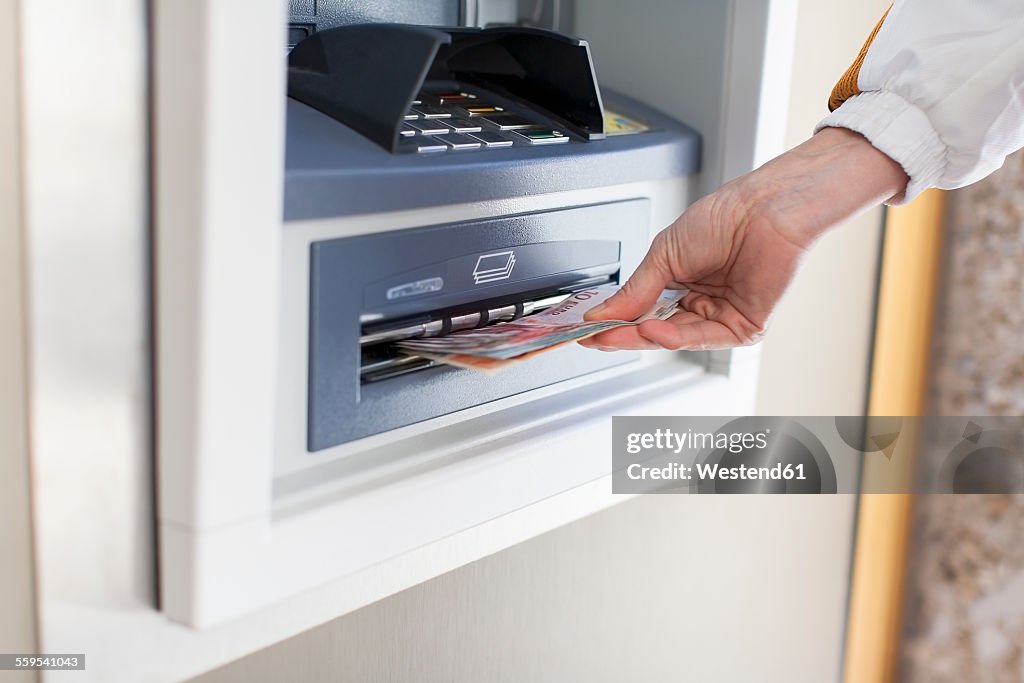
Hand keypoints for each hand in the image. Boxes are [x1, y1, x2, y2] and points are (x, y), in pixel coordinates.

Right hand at [580, 127, 907, 350]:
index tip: (588, 328)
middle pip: (656, 330)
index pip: (642, 311)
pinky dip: (676, 337)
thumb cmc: (726, 217)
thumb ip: (634, 291)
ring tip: (619, 333)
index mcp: (680, 282)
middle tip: (596, 338)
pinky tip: (653, 329)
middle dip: (624, 335)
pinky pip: (703, 338)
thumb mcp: (664, 254)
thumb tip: (604, 314)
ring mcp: (721, 315)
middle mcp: (700, 301)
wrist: (766, 209)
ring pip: (676, 338)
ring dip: (645, 337)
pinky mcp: (742, 326)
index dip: (615, 322)